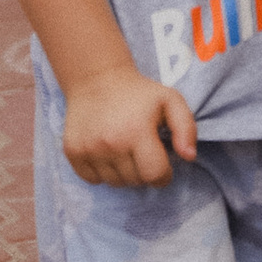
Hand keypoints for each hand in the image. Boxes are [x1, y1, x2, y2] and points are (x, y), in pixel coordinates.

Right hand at [62, 63, 198, 186]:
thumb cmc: (138, 93)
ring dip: (124, 173)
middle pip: (135, 181)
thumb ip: (186, 128)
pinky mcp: (73, 152)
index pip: (155, 176)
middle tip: (141, 150)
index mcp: (136, 131)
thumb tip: (188, 156)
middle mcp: (110, 144)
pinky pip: (93, 180)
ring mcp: (89, 149)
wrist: (96, 79)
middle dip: (144, 171)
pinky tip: (107, 152)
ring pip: (115, 183)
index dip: (164, 174)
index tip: (161, 161)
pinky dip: (102, 172)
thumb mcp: (171, 100)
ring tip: (124, 149)